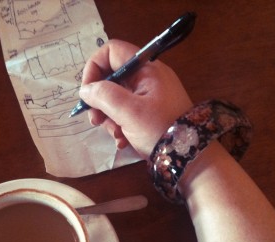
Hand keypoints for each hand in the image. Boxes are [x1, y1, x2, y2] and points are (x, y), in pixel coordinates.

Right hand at [79, 39, 192, 157]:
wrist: (190, 157)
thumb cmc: (160, 129)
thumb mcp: (129, 111)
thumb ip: (104, 96)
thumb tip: (85, 90)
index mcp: (146, 69)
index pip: (112, 52)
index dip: (94, 67)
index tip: (87, 92)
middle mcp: (148, 79)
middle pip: (112, 78)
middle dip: (100, 100)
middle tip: (95, 120)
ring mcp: (149, 97)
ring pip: (117, 99)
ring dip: (109, 118)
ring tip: (116, 135)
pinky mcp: (150, 114)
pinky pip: (127, 113)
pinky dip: (121, 126)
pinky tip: (123, 141)